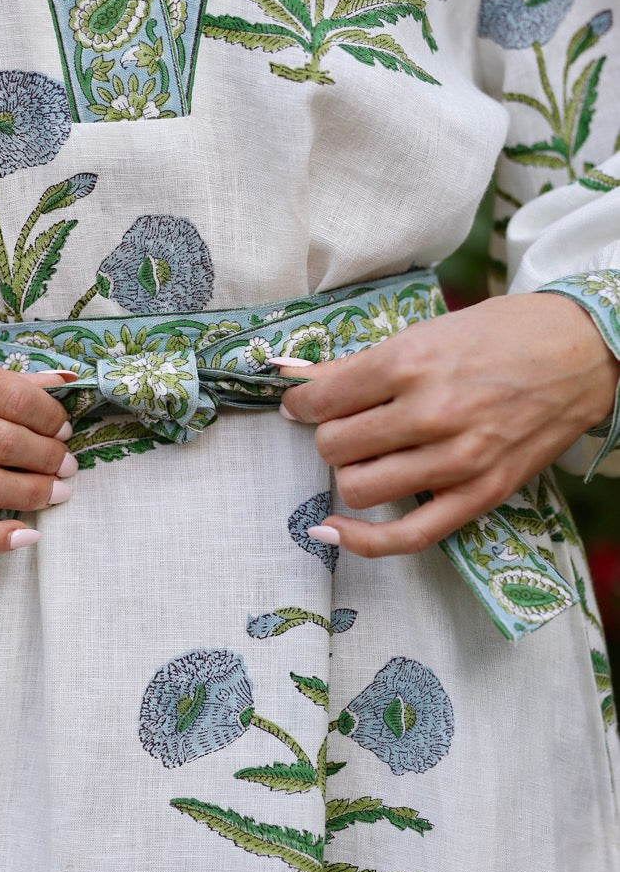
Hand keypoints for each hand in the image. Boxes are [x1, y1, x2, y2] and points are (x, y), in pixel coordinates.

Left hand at [279, 292, 619, 556]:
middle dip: (330, 435)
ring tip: (366, 455)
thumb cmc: (500, 334)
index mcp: (410, 362)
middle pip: (334, 446)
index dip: (299, 404)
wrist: (580, 352)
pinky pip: (406, 535)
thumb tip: (291, 377)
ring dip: (350, 472)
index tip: (300, 405)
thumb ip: (356, 364)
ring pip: (358, 487)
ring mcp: (457, 459)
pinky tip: (332, 529)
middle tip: (346, 423)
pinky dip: (360, 540)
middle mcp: (430, 413)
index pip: (322, 400)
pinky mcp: (480, 494)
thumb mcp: (424, 332)